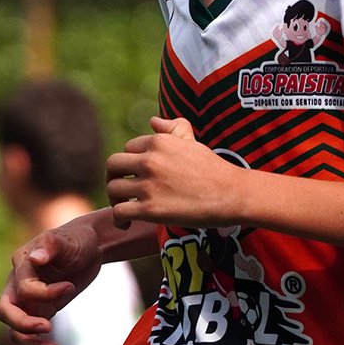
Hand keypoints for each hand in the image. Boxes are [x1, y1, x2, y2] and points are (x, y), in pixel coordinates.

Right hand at [0, 222, 102, 344]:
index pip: (23, 288)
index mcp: (22, 264)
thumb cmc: (77, 240)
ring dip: (31, 344)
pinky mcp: (41, 311)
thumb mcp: (68, 240)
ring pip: (16, 329)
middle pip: (6, 312)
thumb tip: (34, 259)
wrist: (89, 248)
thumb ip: (50, 245)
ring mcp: (28, 301)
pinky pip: (29, 336)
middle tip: (48, 329)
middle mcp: (18, 284)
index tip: (70, 287)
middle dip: (23, 325)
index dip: (46, 293)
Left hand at [106, 117, 241, 228]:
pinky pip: (119, 212)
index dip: (131, 162)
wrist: (231, 194)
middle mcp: (150, 160)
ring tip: (124, 207)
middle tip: (122, 189)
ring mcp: (148, 185)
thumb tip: (153, 120)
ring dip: (115, 200)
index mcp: (158, 142)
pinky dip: (118, 219)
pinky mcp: (150, 210)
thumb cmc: (214, 169)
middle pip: (112, 165)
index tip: (136, 174)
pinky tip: (126, 224)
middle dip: (113, 177)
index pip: (128, 148)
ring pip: (113, 189)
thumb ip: (173, 128)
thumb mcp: (193, 142)